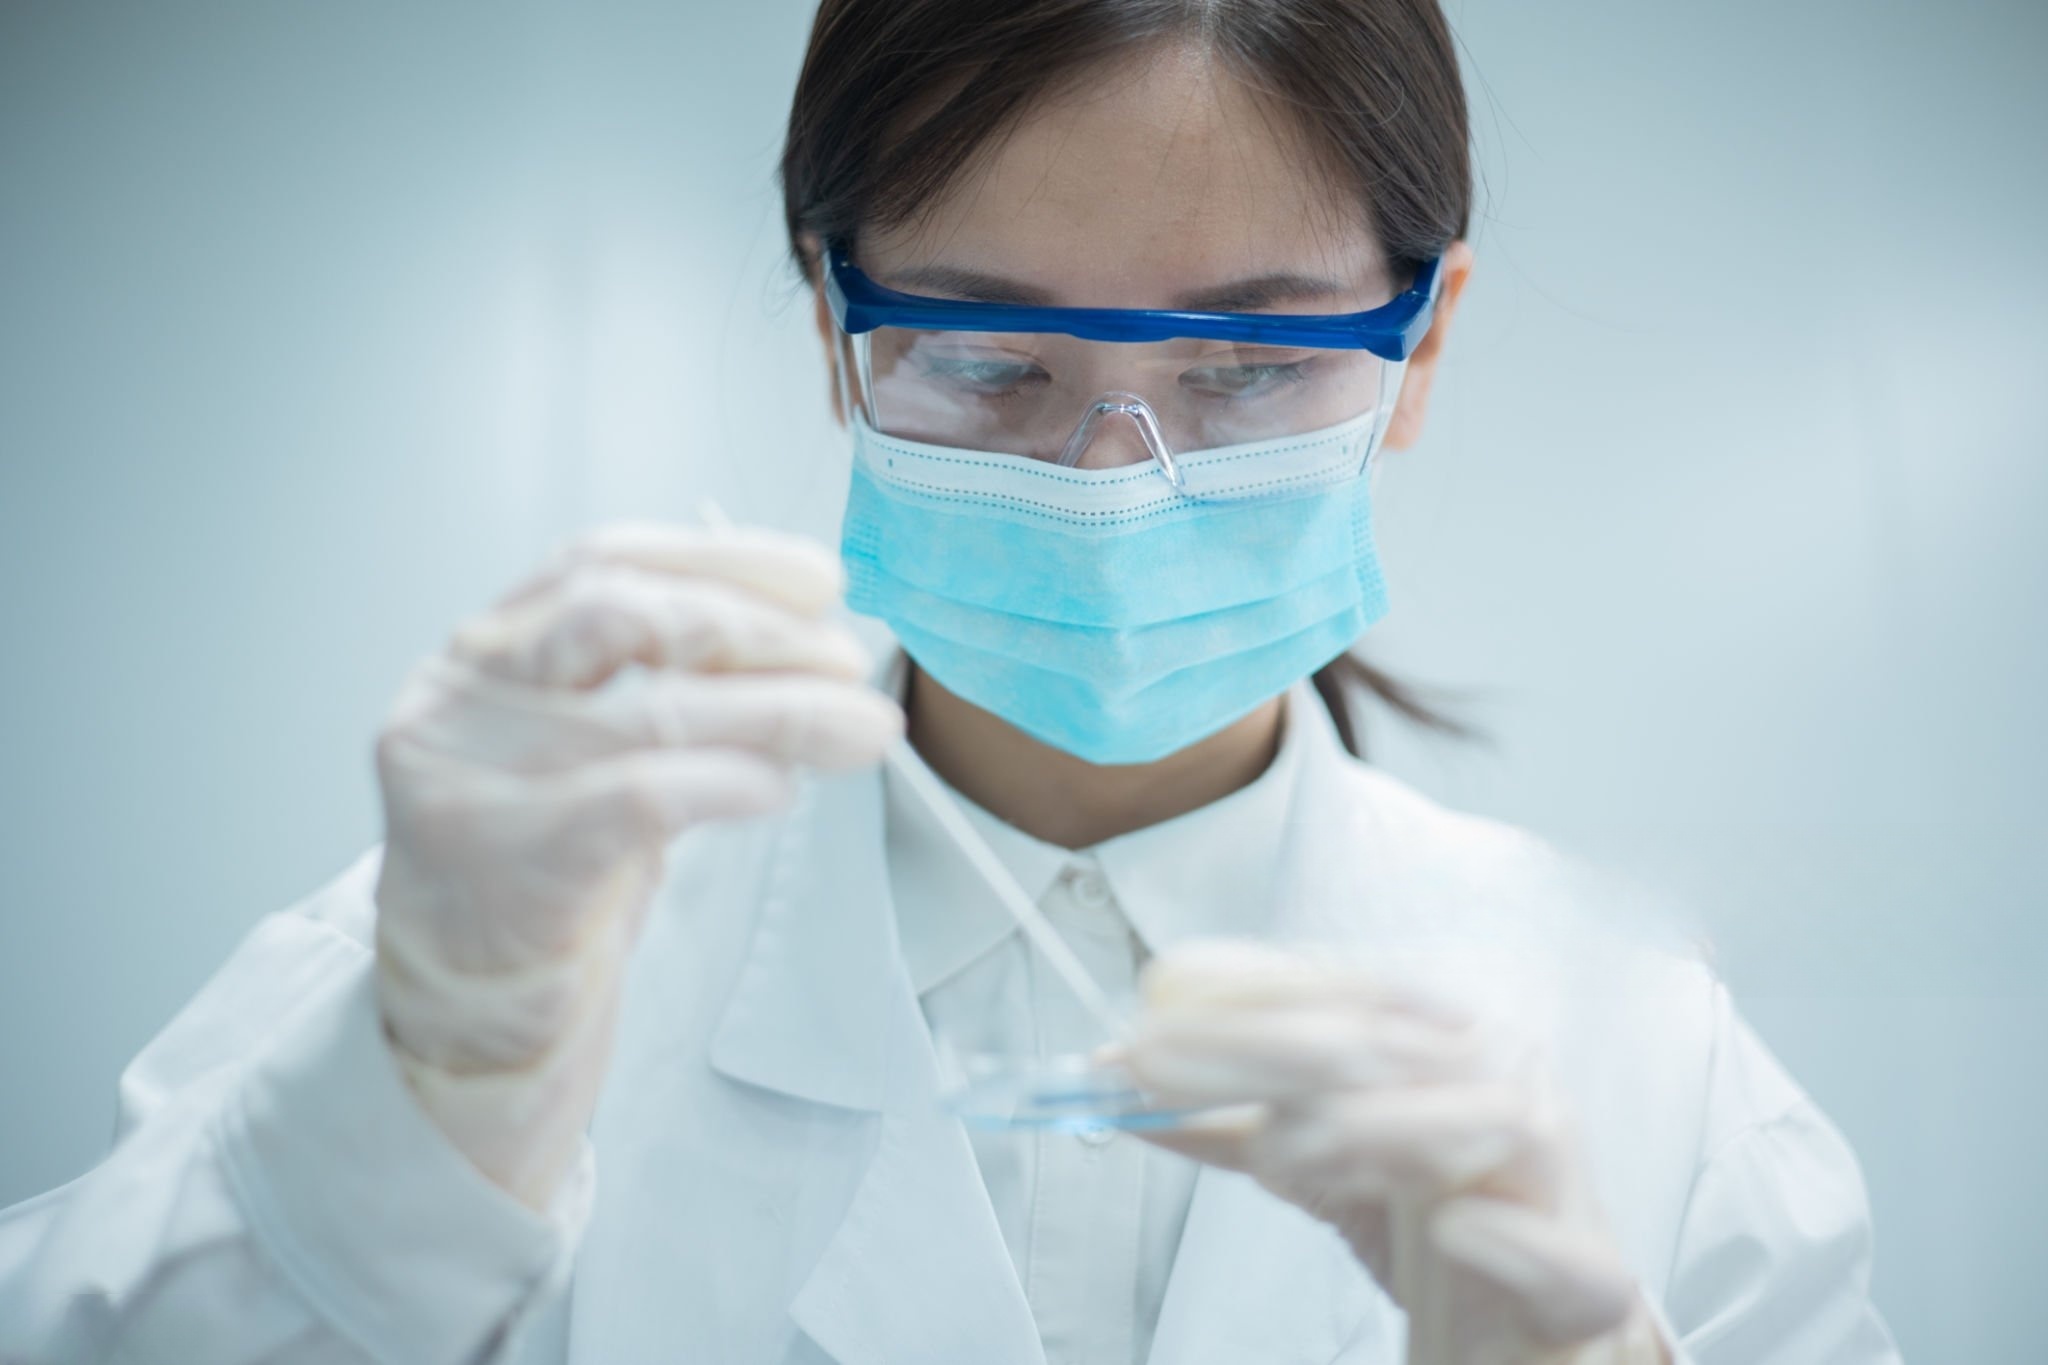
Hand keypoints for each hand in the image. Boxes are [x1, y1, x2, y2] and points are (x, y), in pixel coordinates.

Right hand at [371, 521, 900, 1207]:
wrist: (475, 1034)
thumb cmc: (550, 887)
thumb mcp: (603, 763)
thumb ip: (672, 692)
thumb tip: (811, 642)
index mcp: (482, 656)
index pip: (600, 562)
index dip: (719, 559)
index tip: (819, 579)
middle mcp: (456, 702)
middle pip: (623, 619)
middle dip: (756, 631)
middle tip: (849, 662)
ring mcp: (466, 783)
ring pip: (648, 712)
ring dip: (778, 712)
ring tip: (859, 728)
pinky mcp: (502, 866)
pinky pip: (637, 799)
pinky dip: (726, 782)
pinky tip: (778, 791)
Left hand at [1120, 941, 1666, 1364]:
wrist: (1542, 1338)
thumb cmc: (1438, 1229)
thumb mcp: (1322, 1162)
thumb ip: (1232, 1123)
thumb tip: (1126, 1081)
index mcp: (1442, 1051)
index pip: (1344, 992)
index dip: (1242, 995)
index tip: (1147, 1014)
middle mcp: (1502, 1092)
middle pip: (1390, 1044)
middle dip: (1263, 1047)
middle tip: (1157, 1067)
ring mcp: (1553, 1188)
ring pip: (1486, 1122)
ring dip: (1379, 1128)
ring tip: (1283, 1153)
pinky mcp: (1586, 1287)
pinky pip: (1570, 1261)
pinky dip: (1515, 1241)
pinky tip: (1458, 1228)